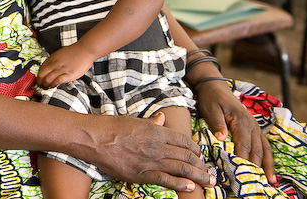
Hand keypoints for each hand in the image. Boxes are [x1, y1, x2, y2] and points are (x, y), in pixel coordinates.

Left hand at [37, 45, 93, 86]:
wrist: (84, 51)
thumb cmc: (74, 52)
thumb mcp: (60, 54)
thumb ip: (54, 61)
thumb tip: (49, 67)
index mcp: (52, 58)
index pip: (41, 68)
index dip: (38, 75)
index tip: (38, 78)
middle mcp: (55, 64)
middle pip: (42, 75)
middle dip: (39, 81)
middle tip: (40, 84)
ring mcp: (62, 70)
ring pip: (48, 79)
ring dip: (45, 85)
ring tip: (46, 87)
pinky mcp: (69, 75)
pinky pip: (58, 81)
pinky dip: (54, 85)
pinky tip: (53, 86)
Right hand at [76, 113, 212, 192]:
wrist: (95, 138)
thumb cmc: (112, 127)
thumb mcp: (135, 120)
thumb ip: (151, 122)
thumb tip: (162, 118)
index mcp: (157, 132)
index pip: (184, 141)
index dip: (195, 149)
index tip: (201, 155)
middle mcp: (158, 146)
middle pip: (187, 157)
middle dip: (202, 166)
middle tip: (211, 174)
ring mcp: (151, 161)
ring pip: (181, 169)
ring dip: (198, 176)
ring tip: (208, 182)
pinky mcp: (142, 174)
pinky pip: (166, 180)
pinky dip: (179, 184)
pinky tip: (190, 187)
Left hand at [194, 79, 274, 182]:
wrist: (215, 87)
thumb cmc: (211, 99)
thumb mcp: (210, 109)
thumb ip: (217, 124)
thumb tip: (221, 139)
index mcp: (241, 121)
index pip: (244, 145)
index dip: (244, 160)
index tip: (243, 174)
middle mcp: (252, 126)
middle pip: (256, 150)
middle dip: (258, 167)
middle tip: (258, 183)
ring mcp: (255, 127)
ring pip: (264, 149)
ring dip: (268, 165)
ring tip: (270, 181)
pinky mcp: (254, 129)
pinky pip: (264, 145)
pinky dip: (268, 158)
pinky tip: (269, 169)